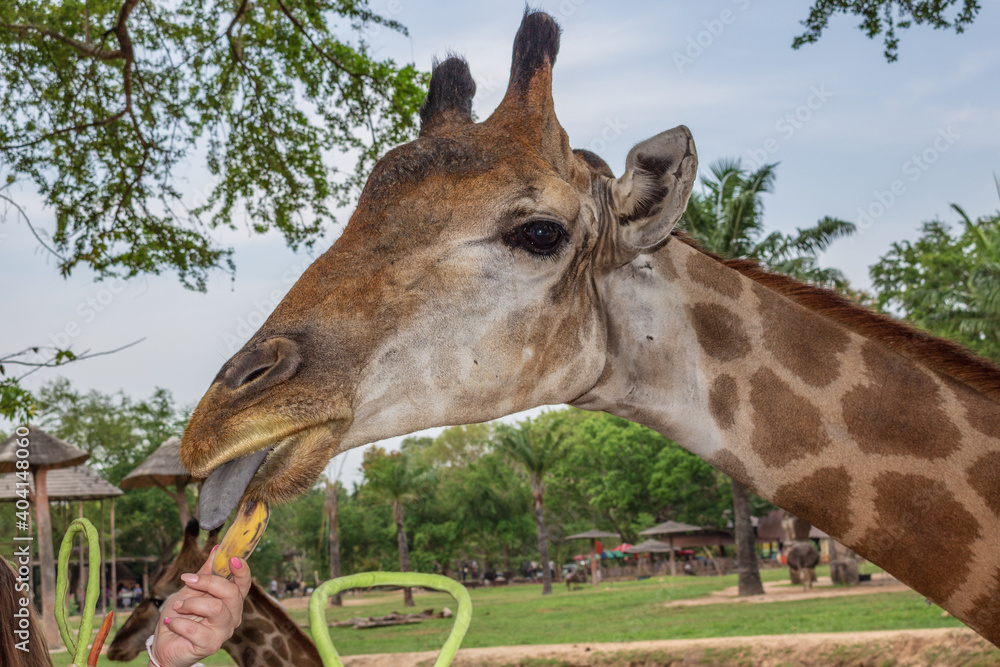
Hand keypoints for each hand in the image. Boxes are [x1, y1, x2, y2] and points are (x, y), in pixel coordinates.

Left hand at [149, 548, 251, 666]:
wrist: (164, 644)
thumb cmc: (179, 615)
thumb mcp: (189, 589)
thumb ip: (204, 572)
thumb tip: (216, 549)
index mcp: (230, 600)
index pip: (243, 583)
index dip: (242, 570)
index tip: (232, 558)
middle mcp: (232, 615)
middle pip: (231, 592)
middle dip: (207, 582)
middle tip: (187, 580)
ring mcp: (224, 631)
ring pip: (215, 609)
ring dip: (190, 604)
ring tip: (177, 607)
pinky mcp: (211, 645)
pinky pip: (195, 629)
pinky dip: (178, 623)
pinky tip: (170, 623)